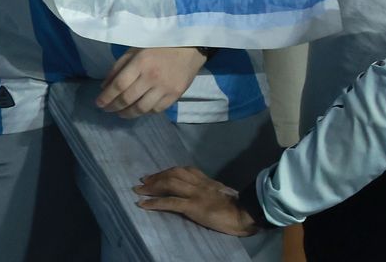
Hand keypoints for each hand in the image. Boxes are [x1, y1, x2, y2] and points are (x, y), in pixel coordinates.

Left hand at [97, 46, 208, 117]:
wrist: (190, 47)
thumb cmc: (158, 45)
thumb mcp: (135, 50)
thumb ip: (118, 67)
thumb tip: (105, 87)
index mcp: (140, 63)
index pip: (119, 85)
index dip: (107, 97)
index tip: (98, 103)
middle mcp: (152, 77)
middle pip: (128, 98)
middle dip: (114, 107)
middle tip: (107, 110)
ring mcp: (165, 88)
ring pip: (142, 108)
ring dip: (128, 113)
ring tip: (120, 113)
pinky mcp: (176, 95)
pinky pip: (157, 110)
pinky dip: (145, 112)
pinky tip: (138, 110)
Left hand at [135, 167, 261, 237]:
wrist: (246, 214)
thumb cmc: (238, 207)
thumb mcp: (223, 193)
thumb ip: (211, 190)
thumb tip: (203, 191)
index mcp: (207, 181)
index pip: (184, 171)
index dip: (167, 171)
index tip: (156, 174)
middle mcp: (199, 184)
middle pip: (173, 174)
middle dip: (156, 176)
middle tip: (142, 180)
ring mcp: (195, 194)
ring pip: (169, 184)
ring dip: (151, 187)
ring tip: (139, 190)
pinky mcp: (193, 206)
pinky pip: (170, 202)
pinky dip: (154, 202)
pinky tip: (143, 204)